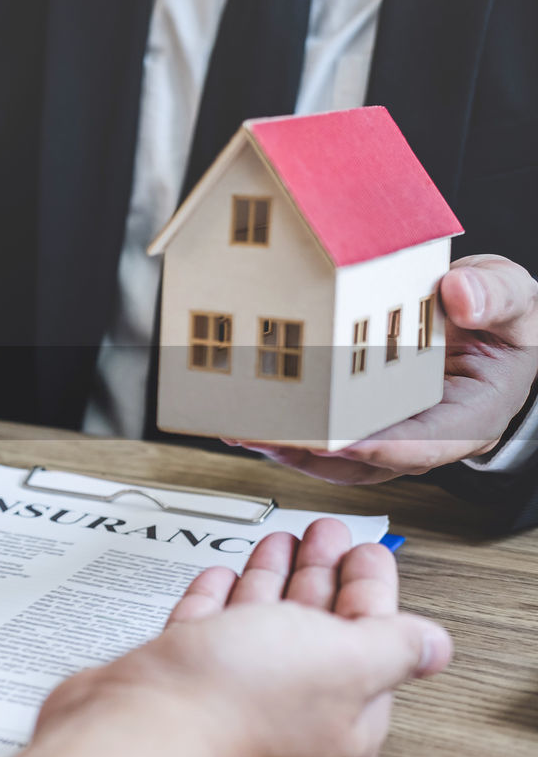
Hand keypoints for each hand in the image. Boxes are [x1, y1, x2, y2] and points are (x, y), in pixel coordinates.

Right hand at [0, 520, 451, 756]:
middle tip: (321, 533)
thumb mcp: (343, 659)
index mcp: (343, 714)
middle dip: (320, 574)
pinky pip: (205, 632)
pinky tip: (219, 579)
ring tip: (276, 541)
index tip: (365, 548)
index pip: (370, 638)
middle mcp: (287, 710)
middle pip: (314, 628)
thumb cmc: (236, 705)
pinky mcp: (178, 680)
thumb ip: (393, 644)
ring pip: (259, 625)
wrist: (137, 730)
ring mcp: (229, 695)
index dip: (370, 587)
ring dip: (271, 578)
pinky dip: (216, 600)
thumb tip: (433, 644)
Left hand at [234, 254, 537, 483]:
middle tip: (269, 437)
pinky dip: (289, 430)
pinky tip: (254, 418)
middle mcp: (425, 435)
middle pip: (367, 460)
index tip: (340, 443)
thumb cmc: (502, 321)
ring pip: (337, 458)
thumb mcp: (513, 299)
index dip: (381, 448)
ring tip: (246, 431)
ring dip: (290, 449)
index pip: (425, 444)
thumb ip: (496, 296)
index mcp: (470, 417)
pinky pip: (324, 437)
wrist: (486, 324)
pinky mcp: (364, 421)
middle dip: (315, 453)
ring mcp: (391, 432)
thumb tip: (460, 295)